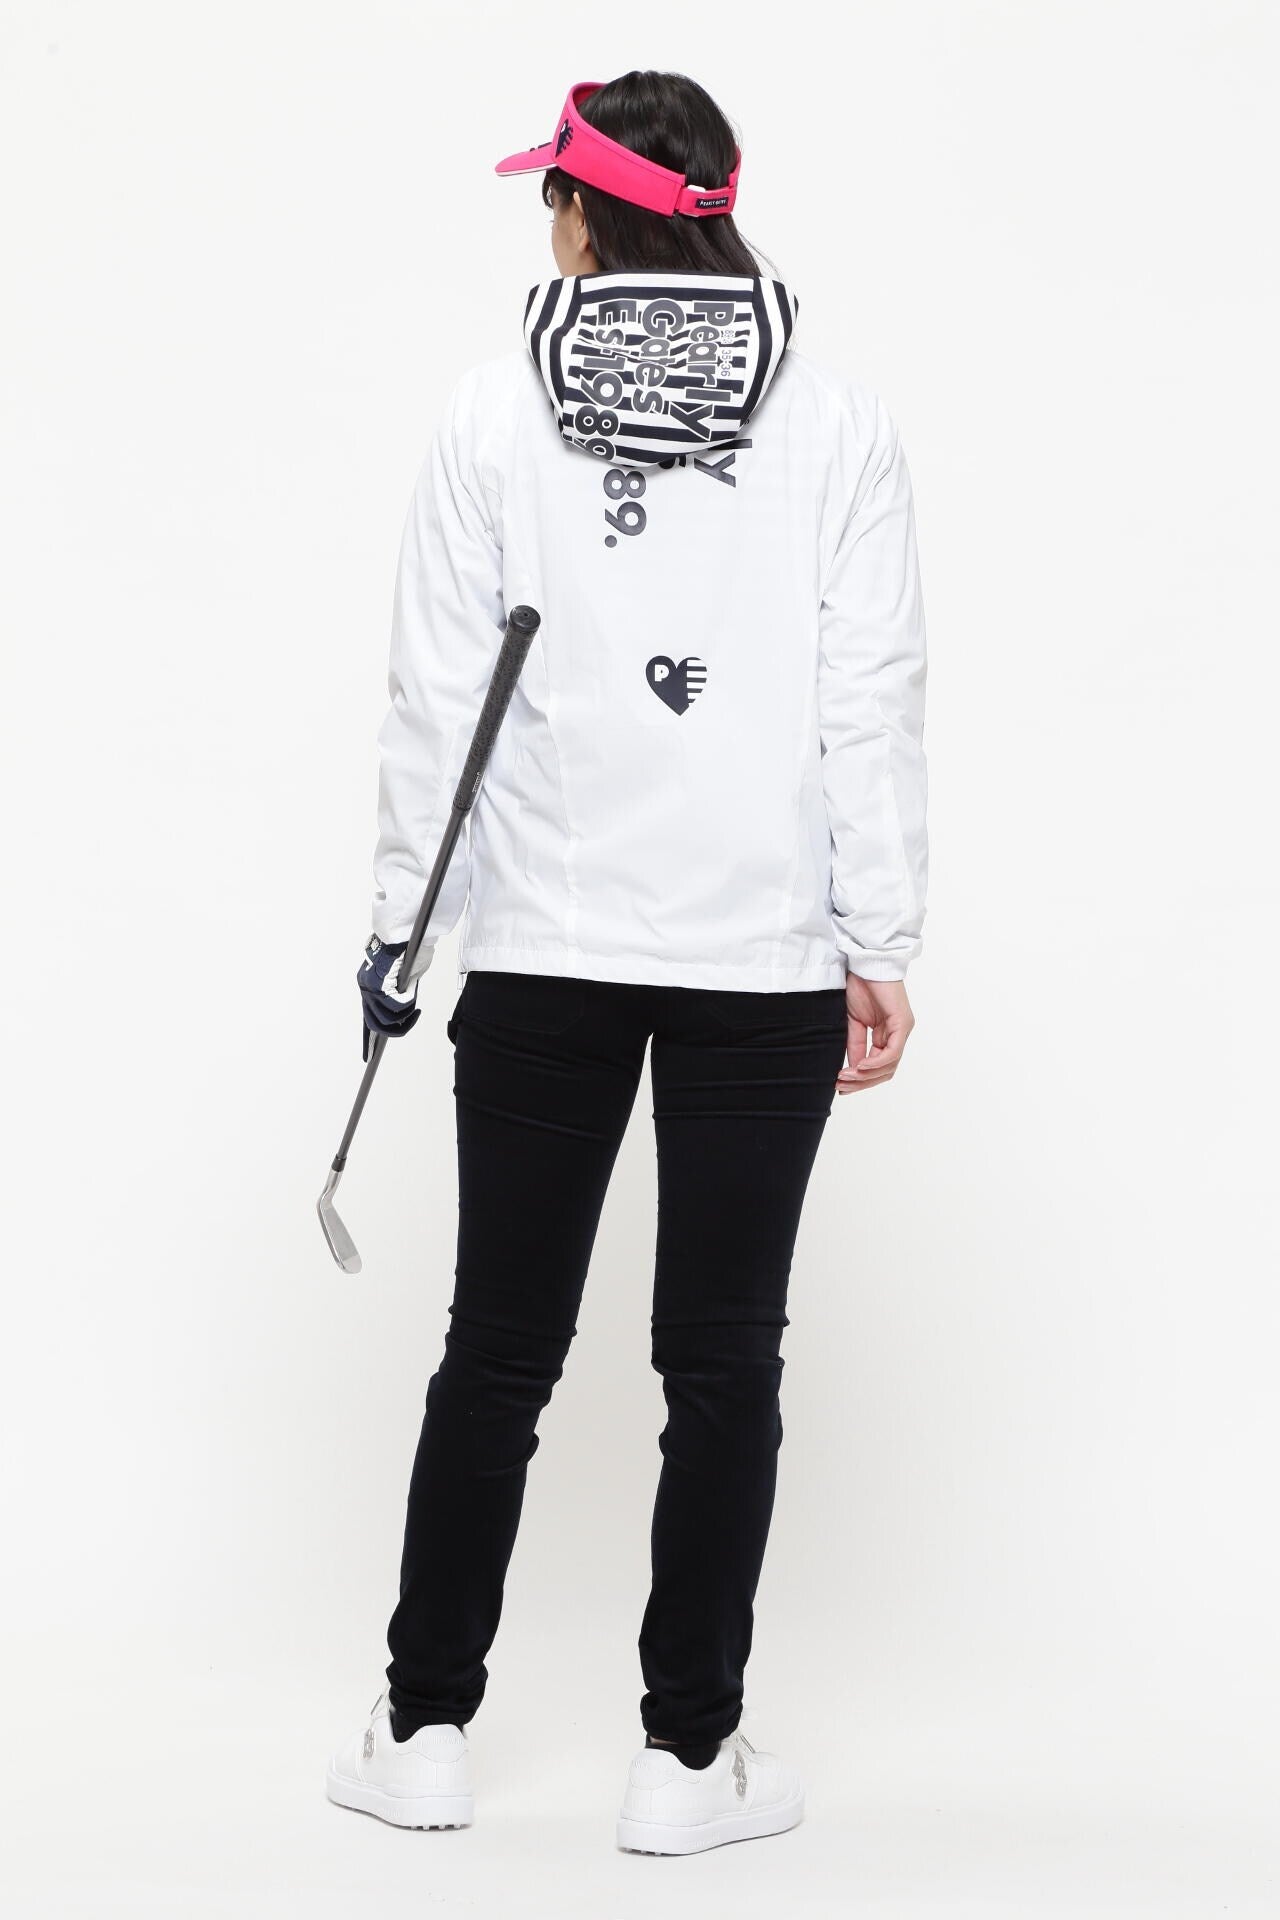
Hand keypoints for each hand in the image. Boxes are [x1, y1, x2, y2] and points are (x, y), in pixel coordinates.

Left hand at [357, 934, 428, 1060]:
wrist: (406, 929)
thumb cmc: (409, 947)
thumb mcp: (405, 975)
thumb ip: (400, 991)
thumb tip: (401, 1007)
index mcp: (368, 985)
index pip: (366, 1018)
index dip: (368, 1040)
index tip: (369, 1056)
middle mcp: (365, 987)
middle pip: (375, 1023)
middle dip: (394, 1029)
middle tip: (410, 1019)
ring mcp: (370, 986)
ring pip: (386, 1017)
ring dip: (404, 1014)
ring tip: (414, 1002)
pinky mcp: (380, 983)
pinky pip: (395, 1005)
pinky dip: (407, 1003)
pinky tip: (412, 993)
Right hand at [836, 975, 914, 1093]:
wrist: (864, 963)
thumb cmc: (859, 986)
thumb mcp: (852, 1022)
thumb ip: (854, 1045)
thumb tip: (851, 1069)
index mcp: (886, 1036)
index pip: (878, 1068)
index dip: (860, 1081)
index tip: (839, 1085)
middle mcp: (897, 1036)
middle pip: (884, 1072)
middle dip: (862, 1083)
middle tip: (840, 1086)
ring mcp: (902, 1030)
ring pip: (889, 1066)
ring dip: (866, 1076)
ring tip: (846, 1076)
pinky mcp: (903, 1023)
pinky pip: (892, 1052)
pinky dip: (876, 1063)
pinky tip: (860, 1066)